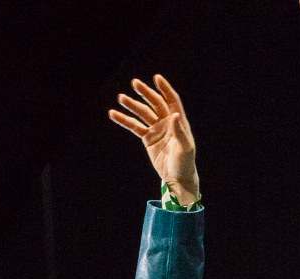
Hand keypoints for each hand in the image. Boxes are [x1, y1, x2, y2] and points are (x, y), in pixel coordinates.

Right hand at [108, 75, 200, 205]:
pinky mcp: (147, 138)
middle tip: (134, 83)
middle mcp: (167, 122)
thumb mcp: (185, 148)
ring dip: (132, 105)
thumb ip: (179, 131)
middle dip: (145, 93)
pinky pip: (134, 127)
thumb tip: (173, 114)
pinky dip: (124, 120)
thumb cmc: (185, 163)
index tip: (156, 78)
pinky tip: (114, 114)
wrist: (177, 178)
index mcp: (179, 121)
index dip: (164, 88)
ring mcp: (156, 129)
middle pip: (155, 103)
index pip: (171, 100)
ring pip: (142, 113)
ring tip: (121, 98)